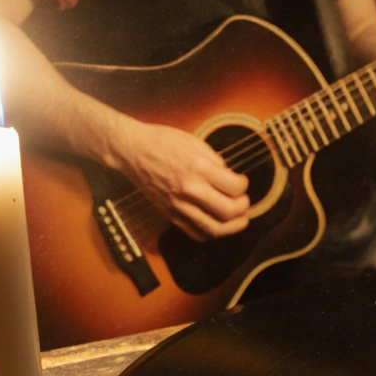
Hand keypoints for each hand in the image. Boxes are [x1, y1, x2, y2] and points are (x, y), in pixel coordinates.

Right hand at [109, 121, 250, 240]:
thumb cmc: (163, 142)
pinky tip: (218, 224)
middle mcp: (190, 189)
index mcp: (198, 168)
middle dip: (243, 208)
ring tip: (239, 218)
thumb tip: (231, 180)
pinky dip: (212, 233)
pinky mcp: (171, 215)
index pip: (235, 187)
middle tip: (243, 201)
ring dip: (233, 226)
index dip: (244, 185)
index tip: (241, 182)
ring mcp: (179, 205)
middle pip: (228, 211)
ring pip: (214, 229)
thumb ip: (217, 164)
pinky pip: (197, 233)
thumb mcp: (196, 143)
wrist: (132, 151)